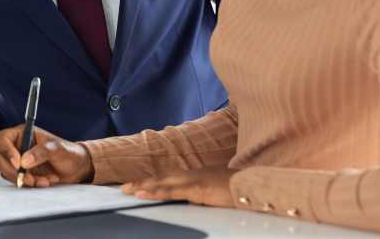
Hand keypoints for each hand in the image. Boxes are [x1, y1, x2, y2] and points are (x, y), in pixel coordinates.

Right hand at [0, 125, 93, 186]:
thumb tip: (24, 161)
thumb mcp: (59, 149)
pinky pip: (16, 181)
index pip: (2, 139)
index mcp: (22, 134)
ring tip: (43, 181)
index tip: (18, 163)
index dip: (6, 151)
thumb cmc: (70, 153)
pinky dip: (29, 185)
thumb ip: (42, 152)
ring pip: (6, 171)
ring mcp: (18, 162)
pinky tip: (45, 182)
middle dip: (11, 170)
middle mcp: (17, 146)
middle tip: (27, 178)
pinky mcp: (22, 174)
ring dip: (22, 179)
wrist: (78, 169)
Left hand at [121, 167, 237, 207]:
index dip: (154, 182)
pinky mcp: (197, 188)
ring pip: (163, 182)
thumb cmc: (242, 193)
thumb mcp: (220, 195)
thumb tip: (196, 204)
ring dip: (143, 186)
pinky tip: (143, 194)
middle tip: (124, 187)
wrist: (255, 187)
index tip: (139, 186)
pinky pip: (172, 191)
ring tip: (128, 190)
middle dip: (142, 182)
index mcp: (198, 176)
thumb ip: (206, 198)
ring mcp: (194, 180)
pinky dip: (155, 192)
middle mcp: (193, 174)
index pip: (170, 179)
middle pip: (162, 178)